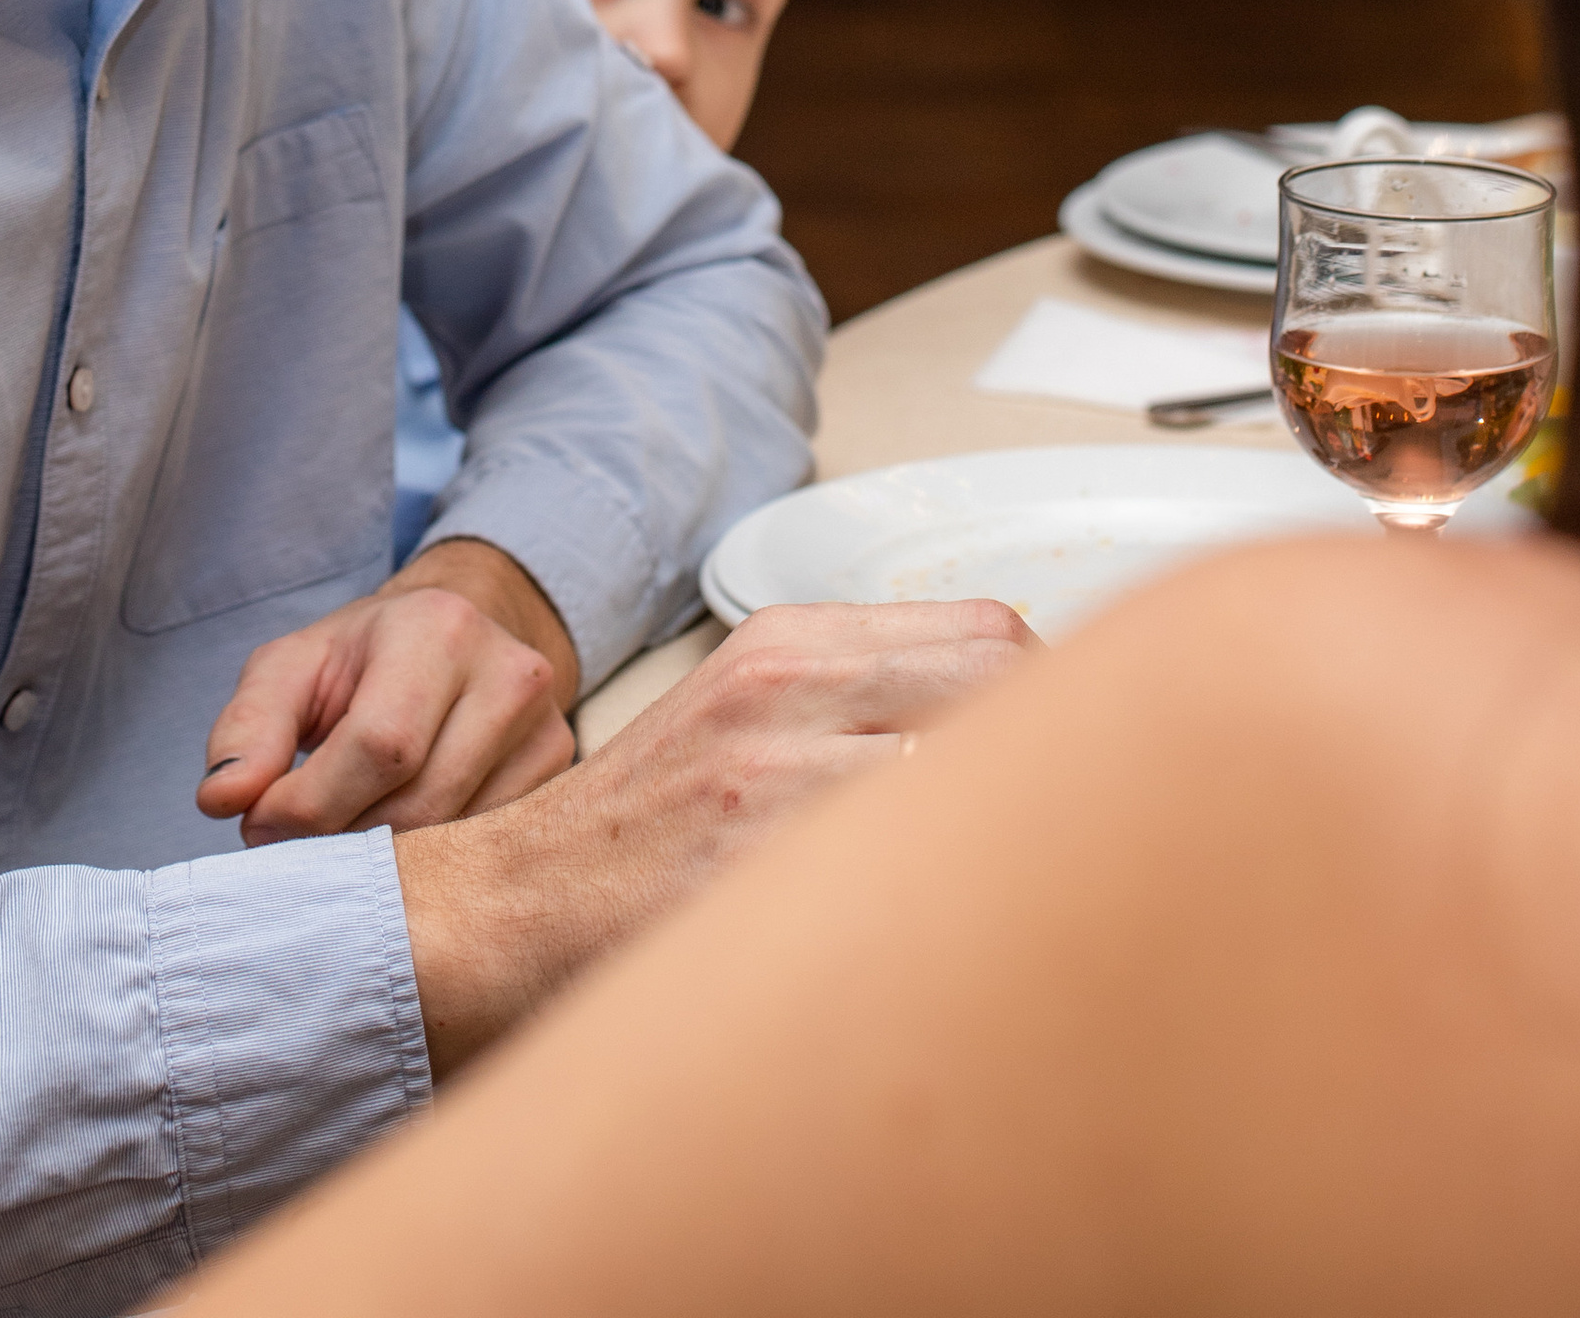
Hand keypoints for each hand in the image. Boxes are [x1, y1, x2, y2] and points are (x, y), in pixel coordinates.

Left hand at [197, 541, 580, 844]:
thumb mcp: (291, 670)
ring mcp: (548, 728)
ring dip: (381, 862)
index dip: (310, 805)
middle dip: (340, 839)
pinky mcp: (560, 776)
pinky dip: (429, 866)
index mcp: (438, 628)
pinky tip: (396, 843)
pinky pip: (485, 852)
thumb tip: (223, 798)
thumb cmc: (360, 661)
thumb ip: (249, 729)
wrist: (449, 640)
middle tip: (296, 841)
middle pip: (418, 804)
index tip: (261, 822)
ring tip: (343, 836)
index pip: (379, 746)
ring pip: (454, 841)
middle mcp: (510, 673)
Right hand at [396, 594, 1038, 1072]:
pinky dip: (947, 905)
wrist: (507, 909)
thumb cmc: (640, 834)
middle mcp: (786, 690)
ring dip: (1010, 837)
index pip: (991, 635)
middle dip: (1056, 760)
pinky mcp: (752, 874)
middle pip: (1002, 687)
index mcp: (789, 642)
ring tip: (1019, 895)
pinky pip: (904, 873)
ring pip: (967, 778)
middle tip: (1067, 832)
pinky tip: (947, 945)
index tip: (1072, 761)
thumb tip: (1015, 724)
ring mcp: (771, 780)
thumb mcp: (744, 717)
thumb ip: (859, 698)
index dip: (1055, 699)